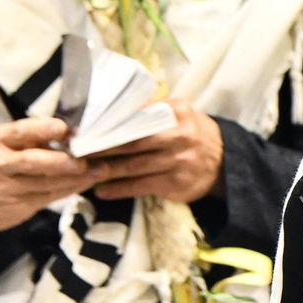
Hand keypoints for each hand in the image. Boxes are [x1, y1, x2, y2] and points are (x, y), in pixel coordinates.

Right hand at [0, 118, 94, 231]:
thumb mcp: (3, 145)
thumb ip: (31, 138)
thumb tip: (69, 132)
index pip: (19, 132)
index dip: (42, 129)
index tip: (63, 128)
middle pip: (33, 161)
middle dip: (63, 161)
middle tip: (86, 160)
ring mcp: (7, 188)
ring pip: (46, 183)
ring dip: (75, 178)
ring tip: (98, 170)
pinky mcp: (17, 207)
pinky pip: (48, 197)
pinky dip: (69, 189)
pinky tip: (84, 183)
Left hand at [88, 101, 223, 203]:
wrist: (224, 161)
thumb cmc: (190, 133)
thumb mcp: (177, 114)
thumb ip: (149, 111)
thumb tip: (110, 111)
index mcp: (176, 112)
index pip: (137, 118)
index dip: (109, 125)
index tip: (86, 130)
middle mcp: (180, 135)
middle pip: (133, 142)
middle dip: (102, 148)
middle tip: (78, 152)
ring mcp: (180, 160)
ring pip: (135, 166)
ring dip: (108, 170)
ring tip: (85, 172)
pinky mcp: (177, 183)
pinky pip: (142, 186)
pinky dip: (121, 189)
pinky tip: (104, 191)